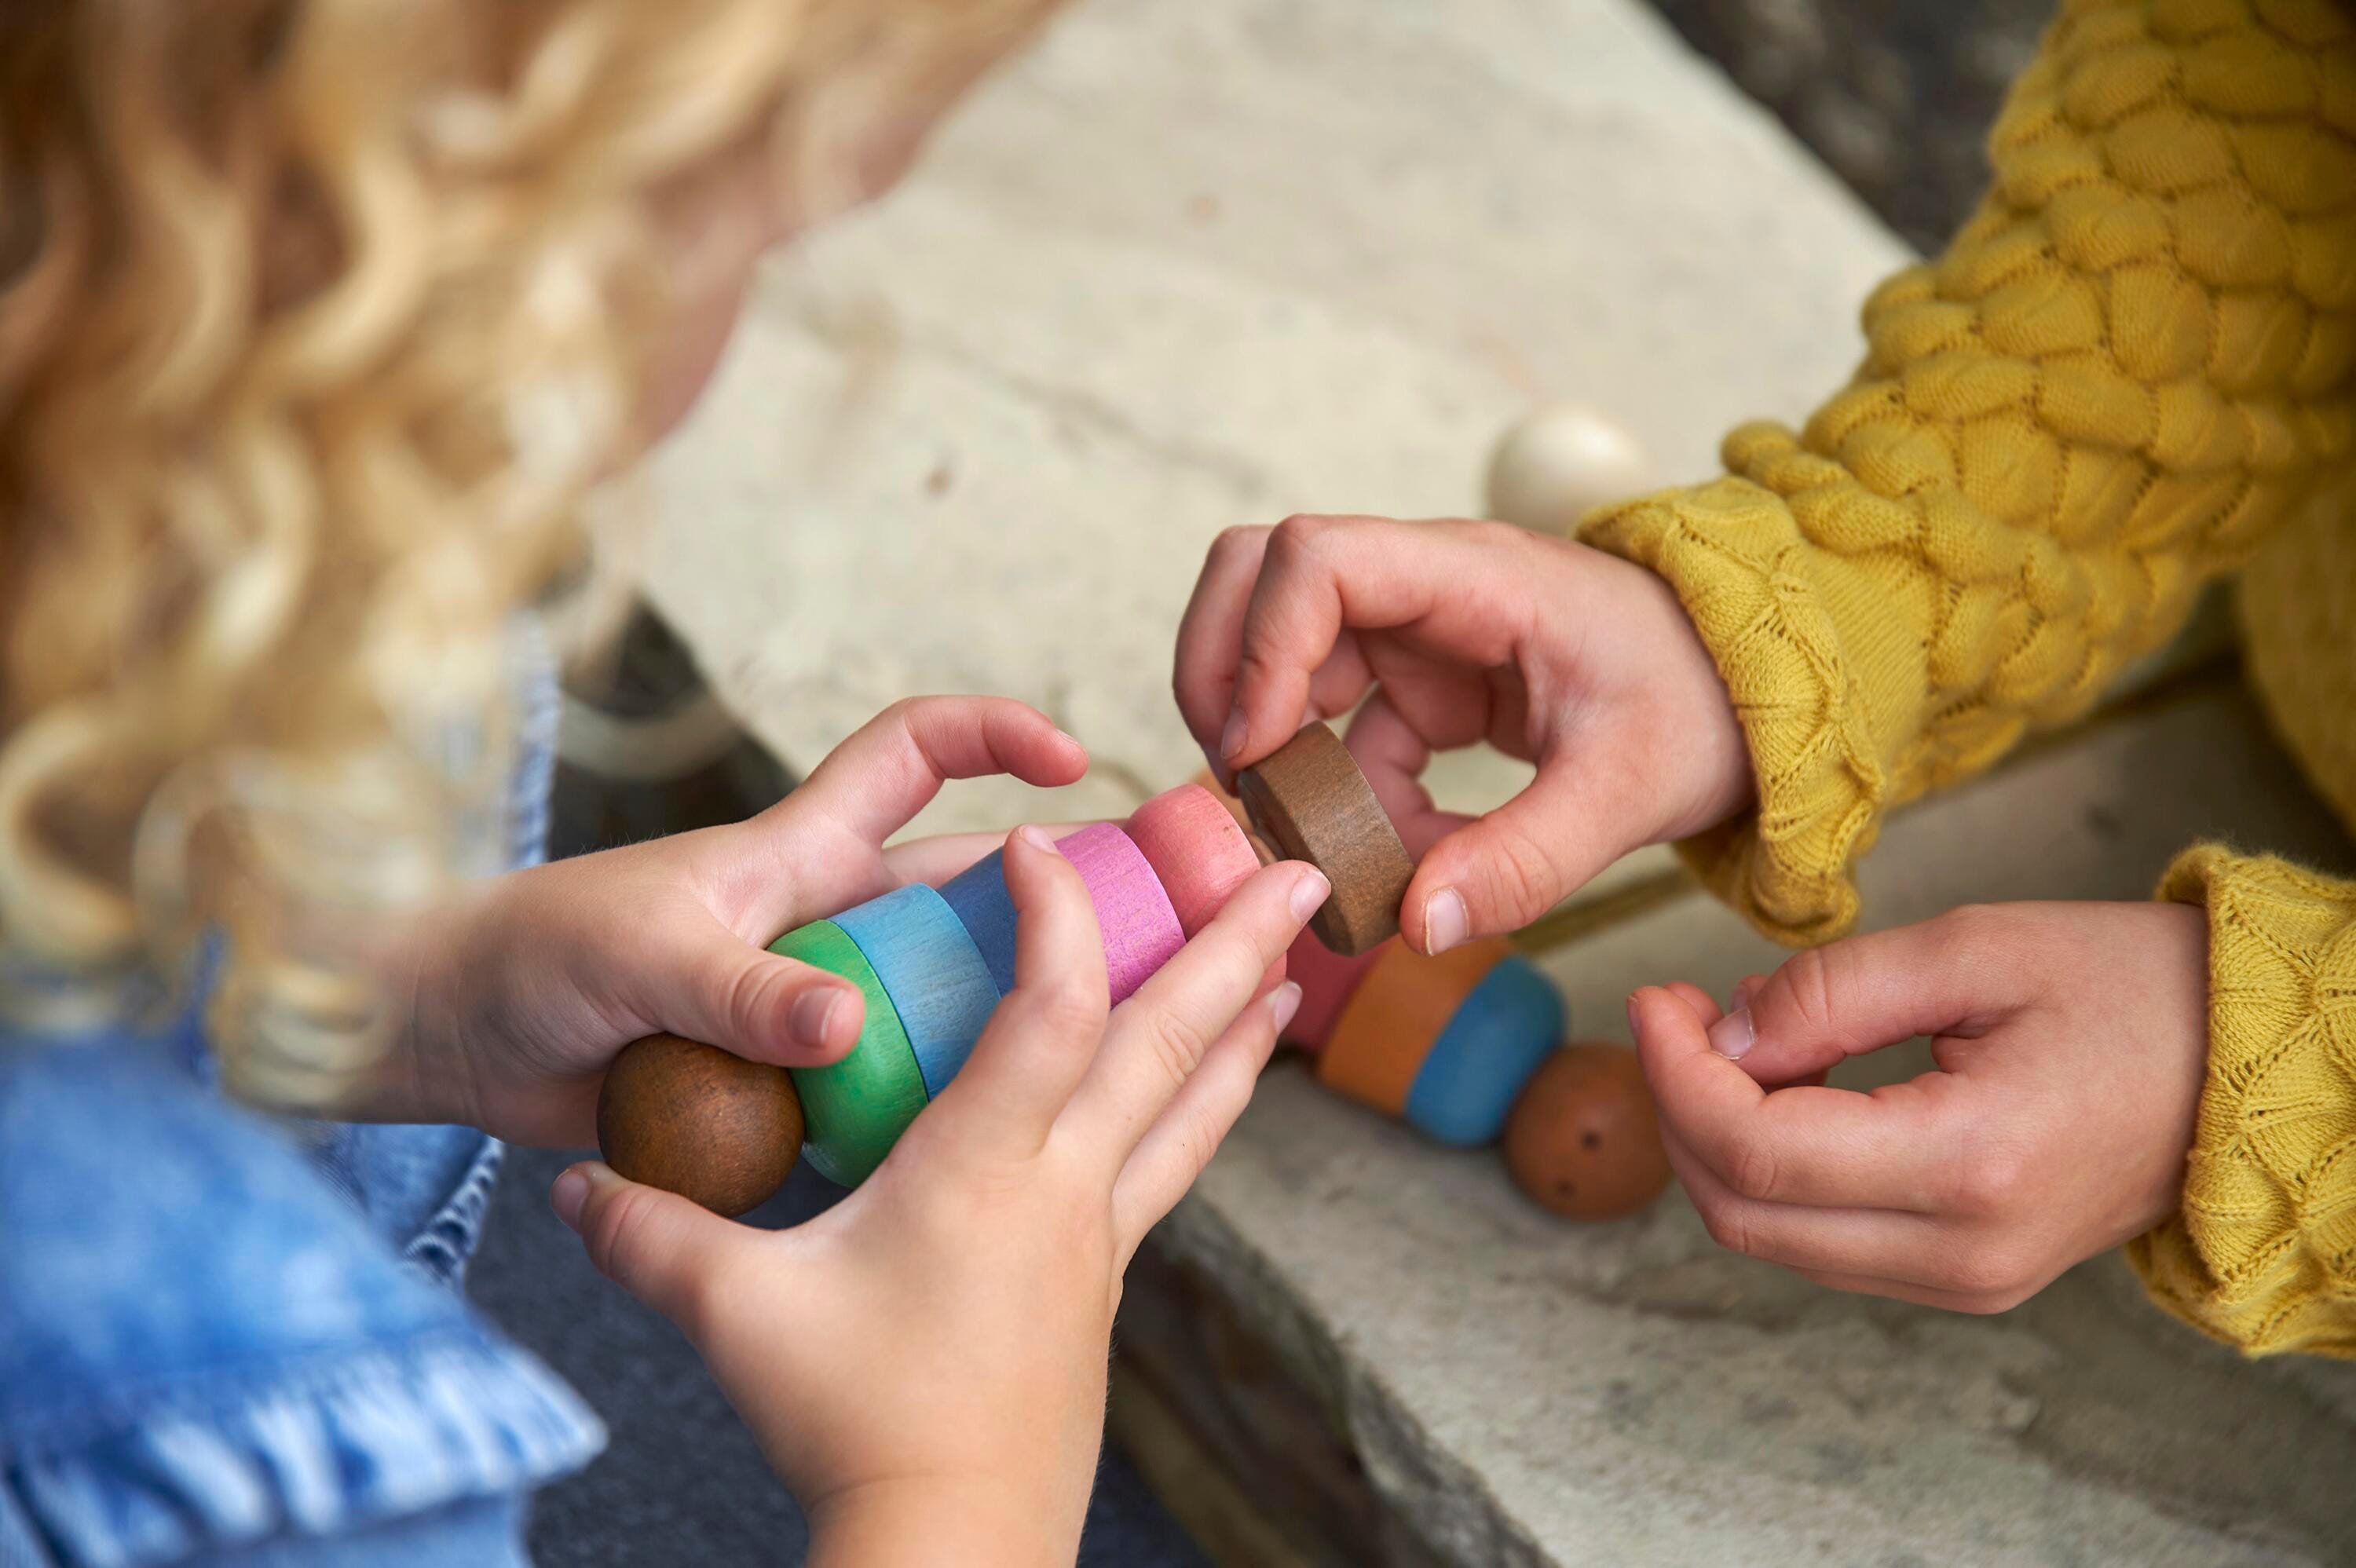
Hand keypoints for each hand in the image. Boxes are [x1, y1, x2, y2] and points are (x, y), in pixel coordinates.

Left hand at [378, 696, 1086, 1144]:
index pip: (915, 756)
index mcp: (800, 856)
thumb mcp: (639, 957)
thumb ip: (738, 991)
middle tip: (1148, 960)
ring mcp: (810, 1013)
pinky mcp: (787, 1092)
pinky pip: (879, 1107)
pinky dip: (922, 1129)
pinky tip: (975, 1168)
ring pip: (938, 1015)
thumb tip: (845, 1026)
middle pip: (966, 903)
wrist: (456, 1043)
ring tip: (1090, 1078)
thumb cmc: (536, 955)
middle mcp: (826, 927)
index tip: (1074, 762)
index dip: (997, 734)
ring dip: (999, 1037)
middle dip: (1053, 913)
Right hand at [551, 824, 1322, 1562]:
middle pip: (1169, 1040)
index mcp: (985, 1166)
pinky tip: (1209, 1095)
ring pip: (1193, 1107)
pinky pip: (1169, 1167)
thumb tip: (566, 1188)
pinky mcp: (1101, 1285)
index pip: (1049, 1006)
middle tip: (1303, 868)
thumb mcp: (732, 1313)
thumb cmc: (849, 1419)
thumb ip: (650, 1234)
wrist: (950, 1540)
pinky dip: (1203, 1108)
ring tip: (1293, 968)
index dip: (1056, 911)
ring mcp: (1096, 1238)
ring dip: (1243, 1026)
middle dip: (1236, 944)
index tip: (1040, 840)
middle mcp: (1064, 1187)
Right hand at [1174, 515, 1750, 952]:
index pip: (1315, 557)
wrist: (1762, 693)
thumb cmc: (1707, 706)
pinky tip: (1400, 858)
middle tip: (1235, 779)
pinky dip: (1346, 797)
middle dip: (1221, 673)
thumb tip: (1417, 924)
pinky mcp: (1425, 687)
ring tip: (1314, 839)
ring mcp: (1418, 635)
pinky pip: (1342, 732)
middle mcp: (1427, 589)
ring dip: (1277, 748)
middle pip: (1258, 577)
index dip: (1261, 645)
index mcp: (1477, 576)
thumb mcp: (1630, 792)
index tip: (1257, 749)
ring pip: (1283, 657)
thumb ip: (1525, 860)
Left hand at [1631, 901, 2210, 1311]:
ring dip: (1716, 1141)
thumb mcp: (1974, 950)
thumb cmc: (2132, 990)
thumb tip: (1719, 1034)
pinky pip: (1822, 1244)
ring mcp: (1967, 1282)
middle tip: (1672, 1013)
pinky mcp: (1966, 1279)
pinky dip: (1772, 1169)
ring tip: (1726, 1037)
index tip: (1654, 998)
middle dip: (1677, 1109)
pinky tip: (1784, 1085)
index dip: (1675, 1073)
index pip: (1755, 1150)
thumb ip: (1830, 992)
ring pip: (1771, 1238)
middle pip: (1742, 1214)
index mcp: (1972, 1164)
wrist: (2252, 1070)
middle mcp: (1964, 1252)